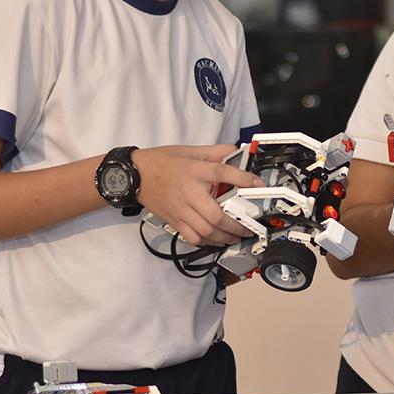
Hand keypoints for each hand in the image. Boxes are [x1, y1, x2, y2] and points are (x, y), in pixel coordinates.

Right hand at [133, 145, 263, 246]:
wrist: (134, 175)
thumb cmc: (162, 162)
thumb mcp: (190, 151)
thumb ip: (215, 152)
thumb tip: (237, 151)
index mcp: (195, 171)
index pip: (222, 173)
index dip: (243, 179)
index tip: (258, 185)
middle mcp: (189, 192)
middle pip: (216, 214)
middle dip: (236, 225)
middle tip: (248, 227)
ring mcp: (181, 210)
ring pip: (206, 231)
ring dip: (225, 237)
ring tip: (237, 236)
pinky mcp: (174, 221)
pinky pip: (193, 237)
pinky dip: (208, 242)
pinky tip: (217, 240)